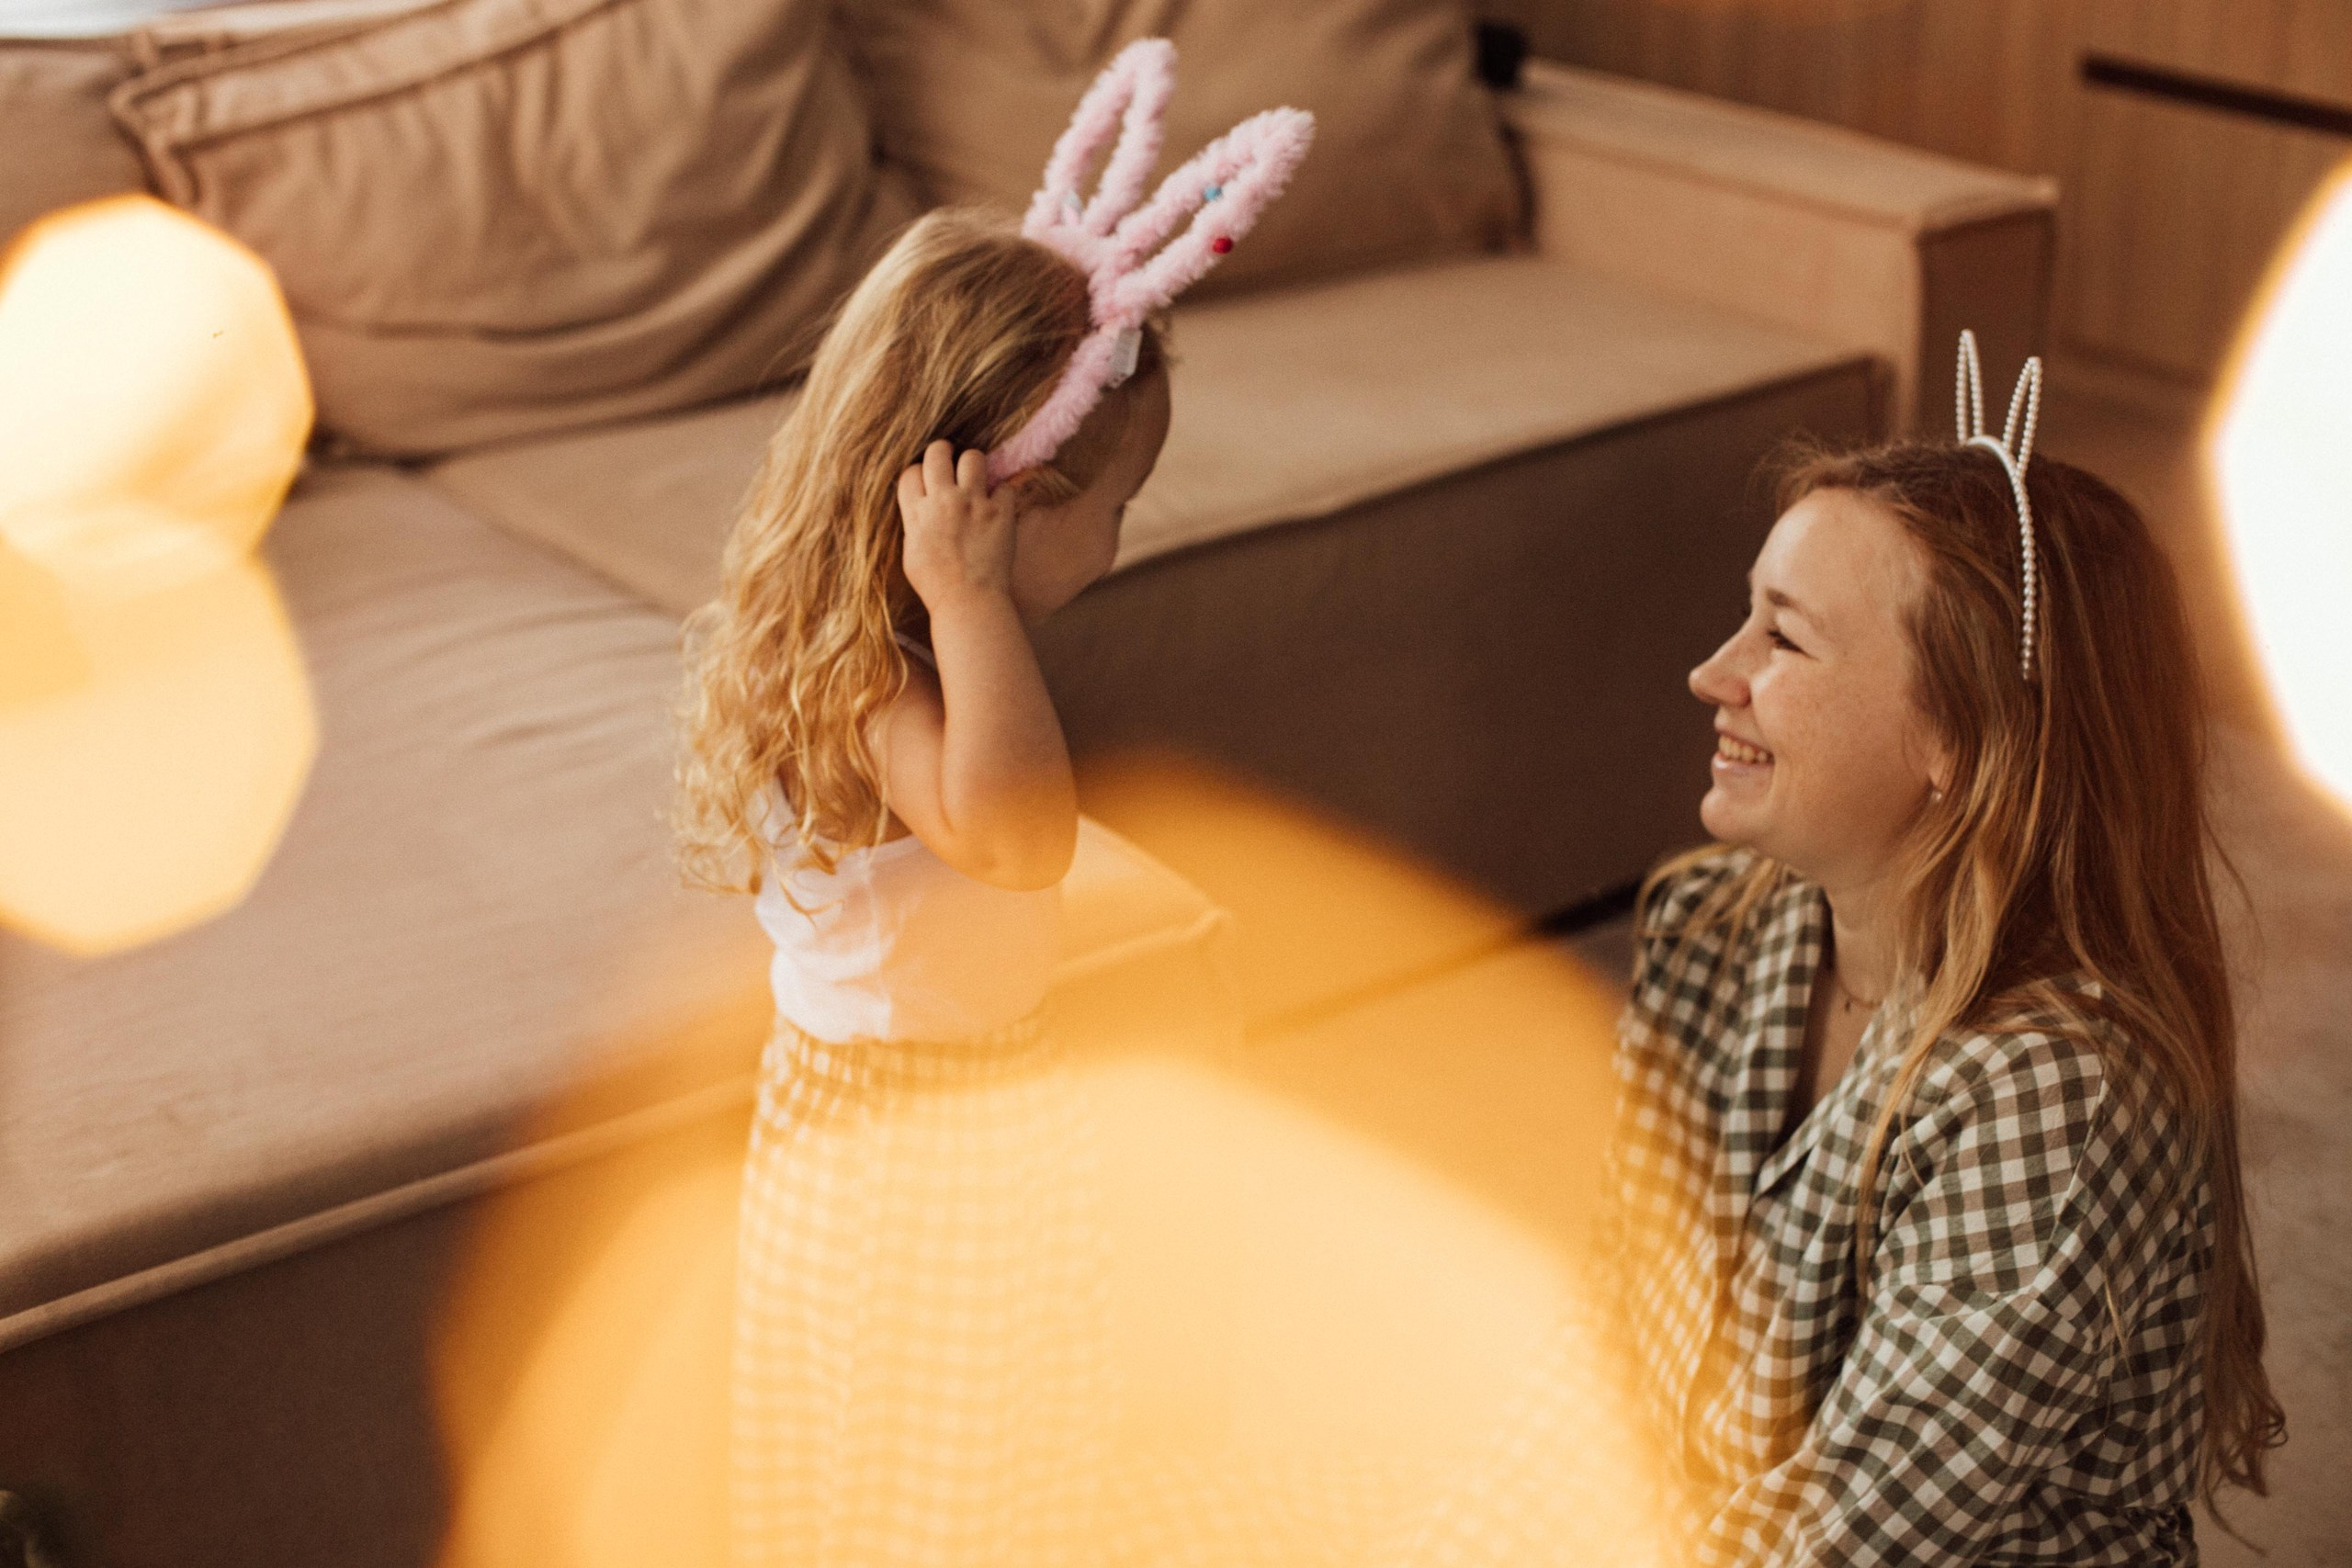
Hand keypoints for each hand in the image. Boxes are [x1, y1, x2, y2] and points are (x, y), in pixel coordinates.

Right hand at [897, 440, 1016, 610]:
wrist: (968, 602)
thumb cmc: (937, 585)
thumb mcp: (911, 553)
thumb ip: (915, 524)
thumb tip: (918, 508)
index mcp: (917, 512)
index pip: (911, 472)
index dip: (919, 473)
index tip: (927, 480)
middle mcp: (943, 501)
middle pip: (938, 452)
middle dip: (944, 452)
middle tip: (951, 461)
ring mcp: (973, 503)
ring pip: (973, 457)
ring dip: (975, 465)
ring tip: (977, 478)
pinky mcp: (1000, 512)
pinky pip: (1005, 485)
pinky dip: (1003, 494)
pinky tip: (1000, 506)